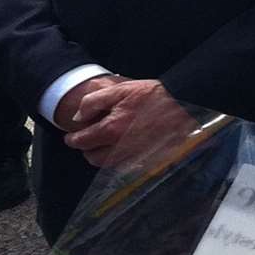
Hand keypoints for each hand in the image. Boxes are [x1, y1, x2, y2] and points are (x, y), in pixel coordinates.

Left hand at [62, 79, 195, 168]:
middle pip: (93, 158)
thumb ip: (93, 102)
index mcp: (111, 129)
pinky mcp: (148, 159)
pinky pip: (126, 165)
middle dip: (86, 150)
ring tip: (103, 145)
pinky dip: (120, 159)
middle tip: (86, 140)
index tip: (71, 136)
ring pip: (109, 165)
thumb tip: (78, 117)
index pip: (82, 141)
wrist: (184, 103)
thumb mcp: (120, 89)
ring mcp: (135, 156)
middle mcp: (121, 147)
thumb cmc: (154, 95)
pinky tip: (123, 148)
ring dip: (102, 157)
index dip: (72, 139)